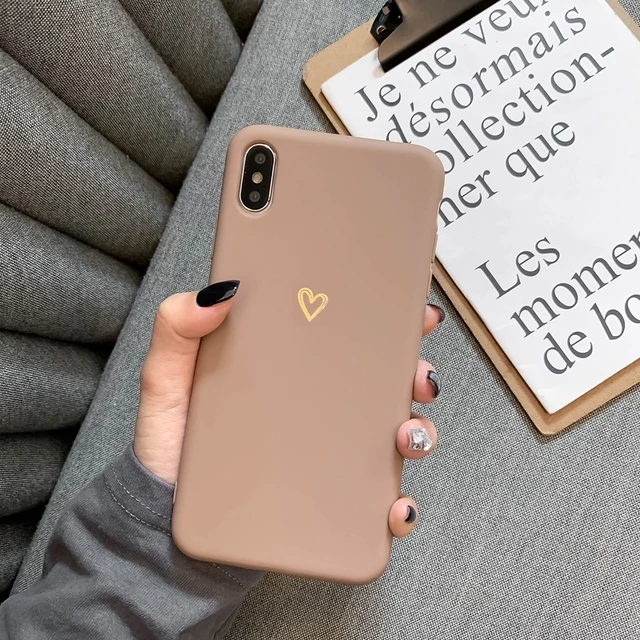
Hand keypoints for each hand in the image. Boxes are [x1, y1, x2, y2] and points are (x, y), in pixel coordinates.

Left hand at [134, 281, 443, 537]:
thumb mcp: (166, 381)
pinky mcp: (328, 496)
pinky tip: (393, 503)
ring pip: (390, 432)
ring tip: (405, 434)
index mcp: (285, 366)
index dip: (381, 315)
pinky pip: (376, 498)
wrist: (168, 520)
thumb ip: (178, 330)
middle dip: (413, 370)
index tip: (409, 306)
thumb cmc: (171, 447)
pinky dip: (398, 502)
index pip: (340, 332)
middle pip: (378, 379)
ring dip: (418, 430)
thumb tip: (222, 290)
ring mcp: (326, 450)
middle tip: (417, 373)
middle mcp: (314, 404)